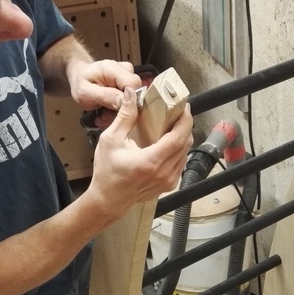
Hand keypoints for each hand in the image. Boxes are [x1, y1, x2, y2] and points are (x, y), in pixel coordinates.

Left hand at [67, 58, 142, 114]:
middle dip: (124, 108)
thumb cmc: (80, 83)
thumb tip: (125, 101)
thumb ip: (105, 96)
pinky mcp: (129, 82)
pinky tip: (109, 109)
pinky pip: (131, 97)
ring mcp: (128, 74)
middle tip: (106, 116)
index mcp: (112, 68)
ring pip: (135, 97)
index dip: (129, 101)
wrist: (79, 76)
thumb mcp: (86, 93)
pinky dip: (121, 106)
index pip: (133, 85)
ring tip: (105, 113)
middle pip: (137, 91)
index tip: (116, 112)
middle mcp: (124, 69)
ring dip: (121, 110)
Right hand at [87, 87, 192, 219]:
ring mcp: (169, 180)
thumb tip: (132, 94)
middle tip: (179, 111)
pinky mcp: (169, 184)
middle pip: (186, 144)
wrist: (109, 199)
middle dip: (185, 125)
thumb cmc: (107, 173)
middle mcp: (164, 172)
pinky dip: (179, 150)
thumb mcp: (111, 140)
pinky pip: (181, 163)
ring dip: (183, 137)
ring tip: (175, 124)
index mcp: (151, 161)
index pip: (178, 137)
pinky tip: (170, 141)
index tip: (184, 107)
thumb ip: (125, 116)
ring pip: (185, 153)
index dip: (185, 120)